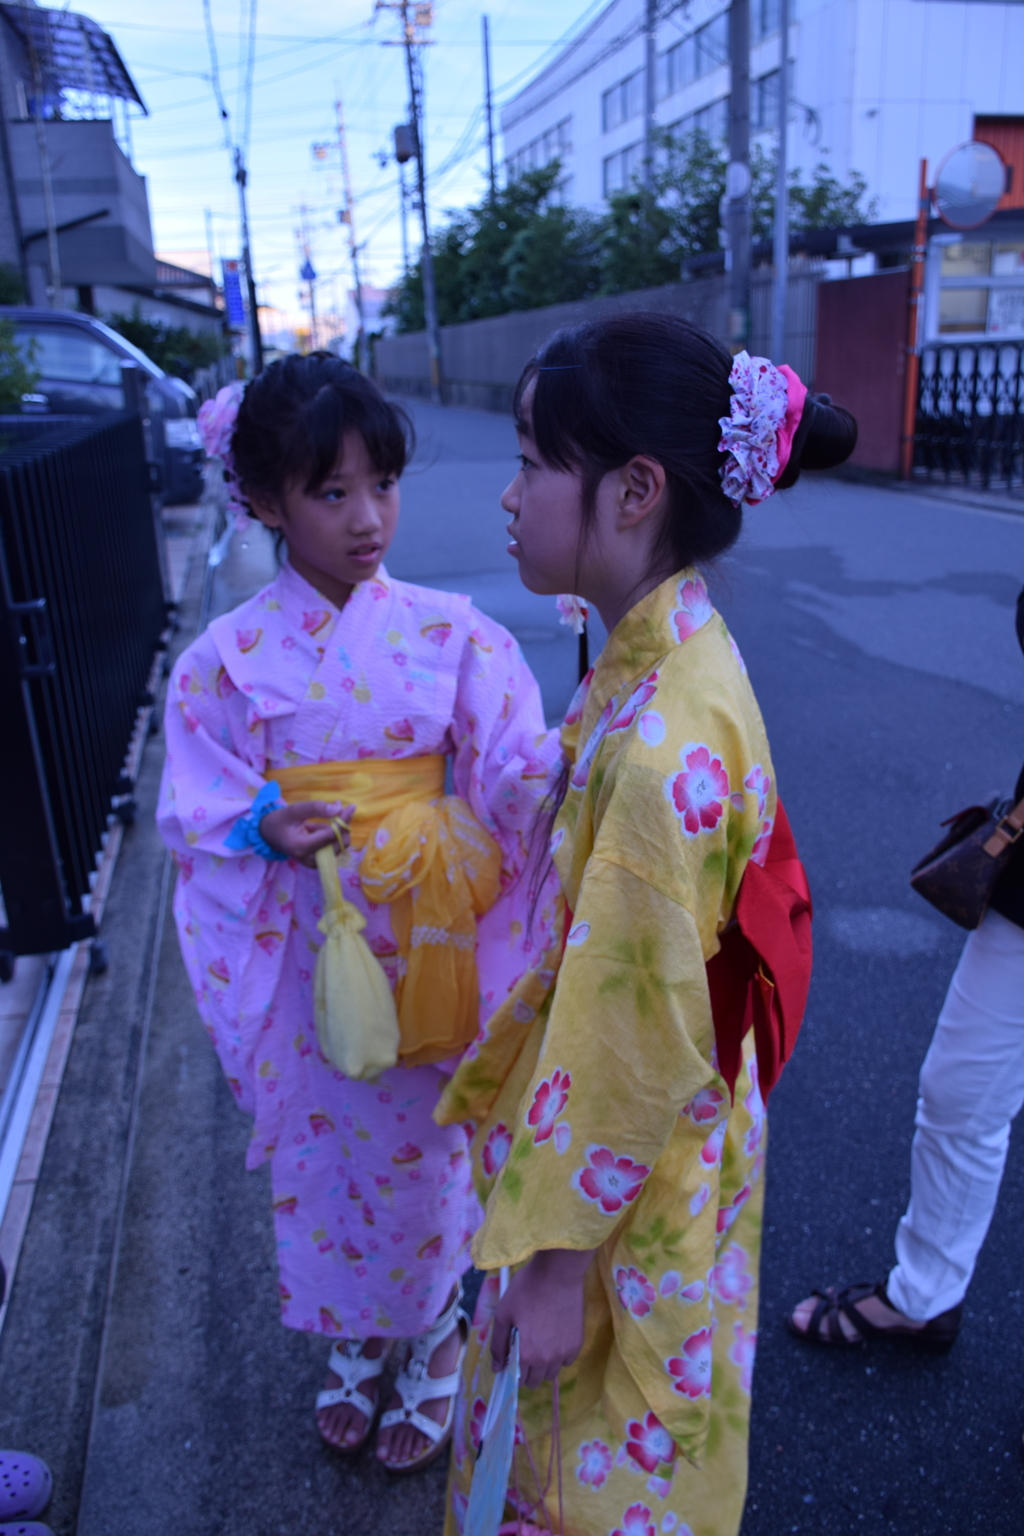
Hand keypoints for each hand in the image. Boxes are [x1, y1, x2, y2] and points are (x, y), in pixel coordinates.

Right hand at [259, 801, 354, 867]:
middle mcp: (310, 859)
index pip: (331, 835)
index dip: (343, 821)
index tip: (351, 807)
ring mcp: (315, 864)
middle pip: (340, 843)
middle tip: (333, 809)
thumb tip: (338, 807)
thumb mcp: (295, 810)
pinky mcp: (319, 863)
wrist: (270, 835)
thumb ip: (315, 808)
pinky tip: (316, 831)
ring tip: (315, 824)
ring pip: (340, 845)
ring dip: (334, 830)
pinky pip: (335, 847)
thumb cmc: (281, 821)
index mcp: (301, 847)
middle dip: (341, 825)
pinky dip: (331, 836)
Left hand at [490, 1248, 594, 1388]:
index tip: (513, 1357)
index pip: (519, 1380)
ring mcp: (565, 1352)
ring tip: (540, 1343)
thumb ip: (498, 1344)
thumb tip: (497, 1368)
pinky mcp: (578, 1343)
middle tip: (525, 1348)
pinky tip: (555, 1338)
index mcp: (527, 1355)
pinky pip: (567, 1361)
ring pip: (552, 1373)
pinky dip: (560, 1356)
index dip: (513, 1370)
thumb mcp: (504, 1314)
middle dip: (528, 1371)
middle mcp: (547, 1359)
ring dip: (544, 1366)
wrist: (557, 1274)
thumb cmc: (526, 1291)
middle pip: (536, 1381)